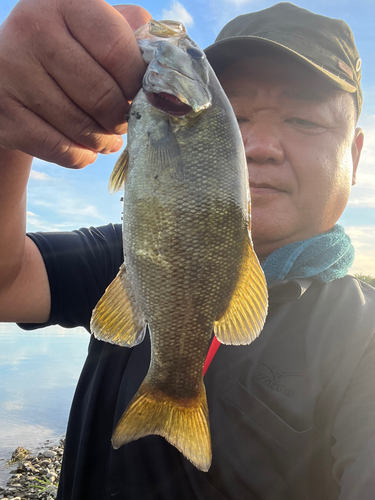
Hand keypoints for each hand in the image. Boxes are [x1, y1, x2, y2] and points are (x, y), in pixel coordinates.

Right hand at [0, 0, 151, 167]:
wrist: (8, 75)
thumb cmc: (66, 51)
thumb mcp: (93, 29)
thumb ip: (130, 36)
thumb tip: (167, 64)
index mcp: (65, 3)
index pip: (119, 53)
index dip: (137, 85)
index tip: (139, 95)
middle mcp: (33, 31)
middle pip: (103, 97)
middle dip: (122, 118)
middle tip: (123, 121)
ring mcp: (13, 73)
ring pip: (83, 128)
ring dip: (104, 140)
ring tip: (108, 136)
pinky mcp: (4, 114)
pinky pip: (62, 150)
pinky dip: (82, 156)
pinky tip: (86, 147)